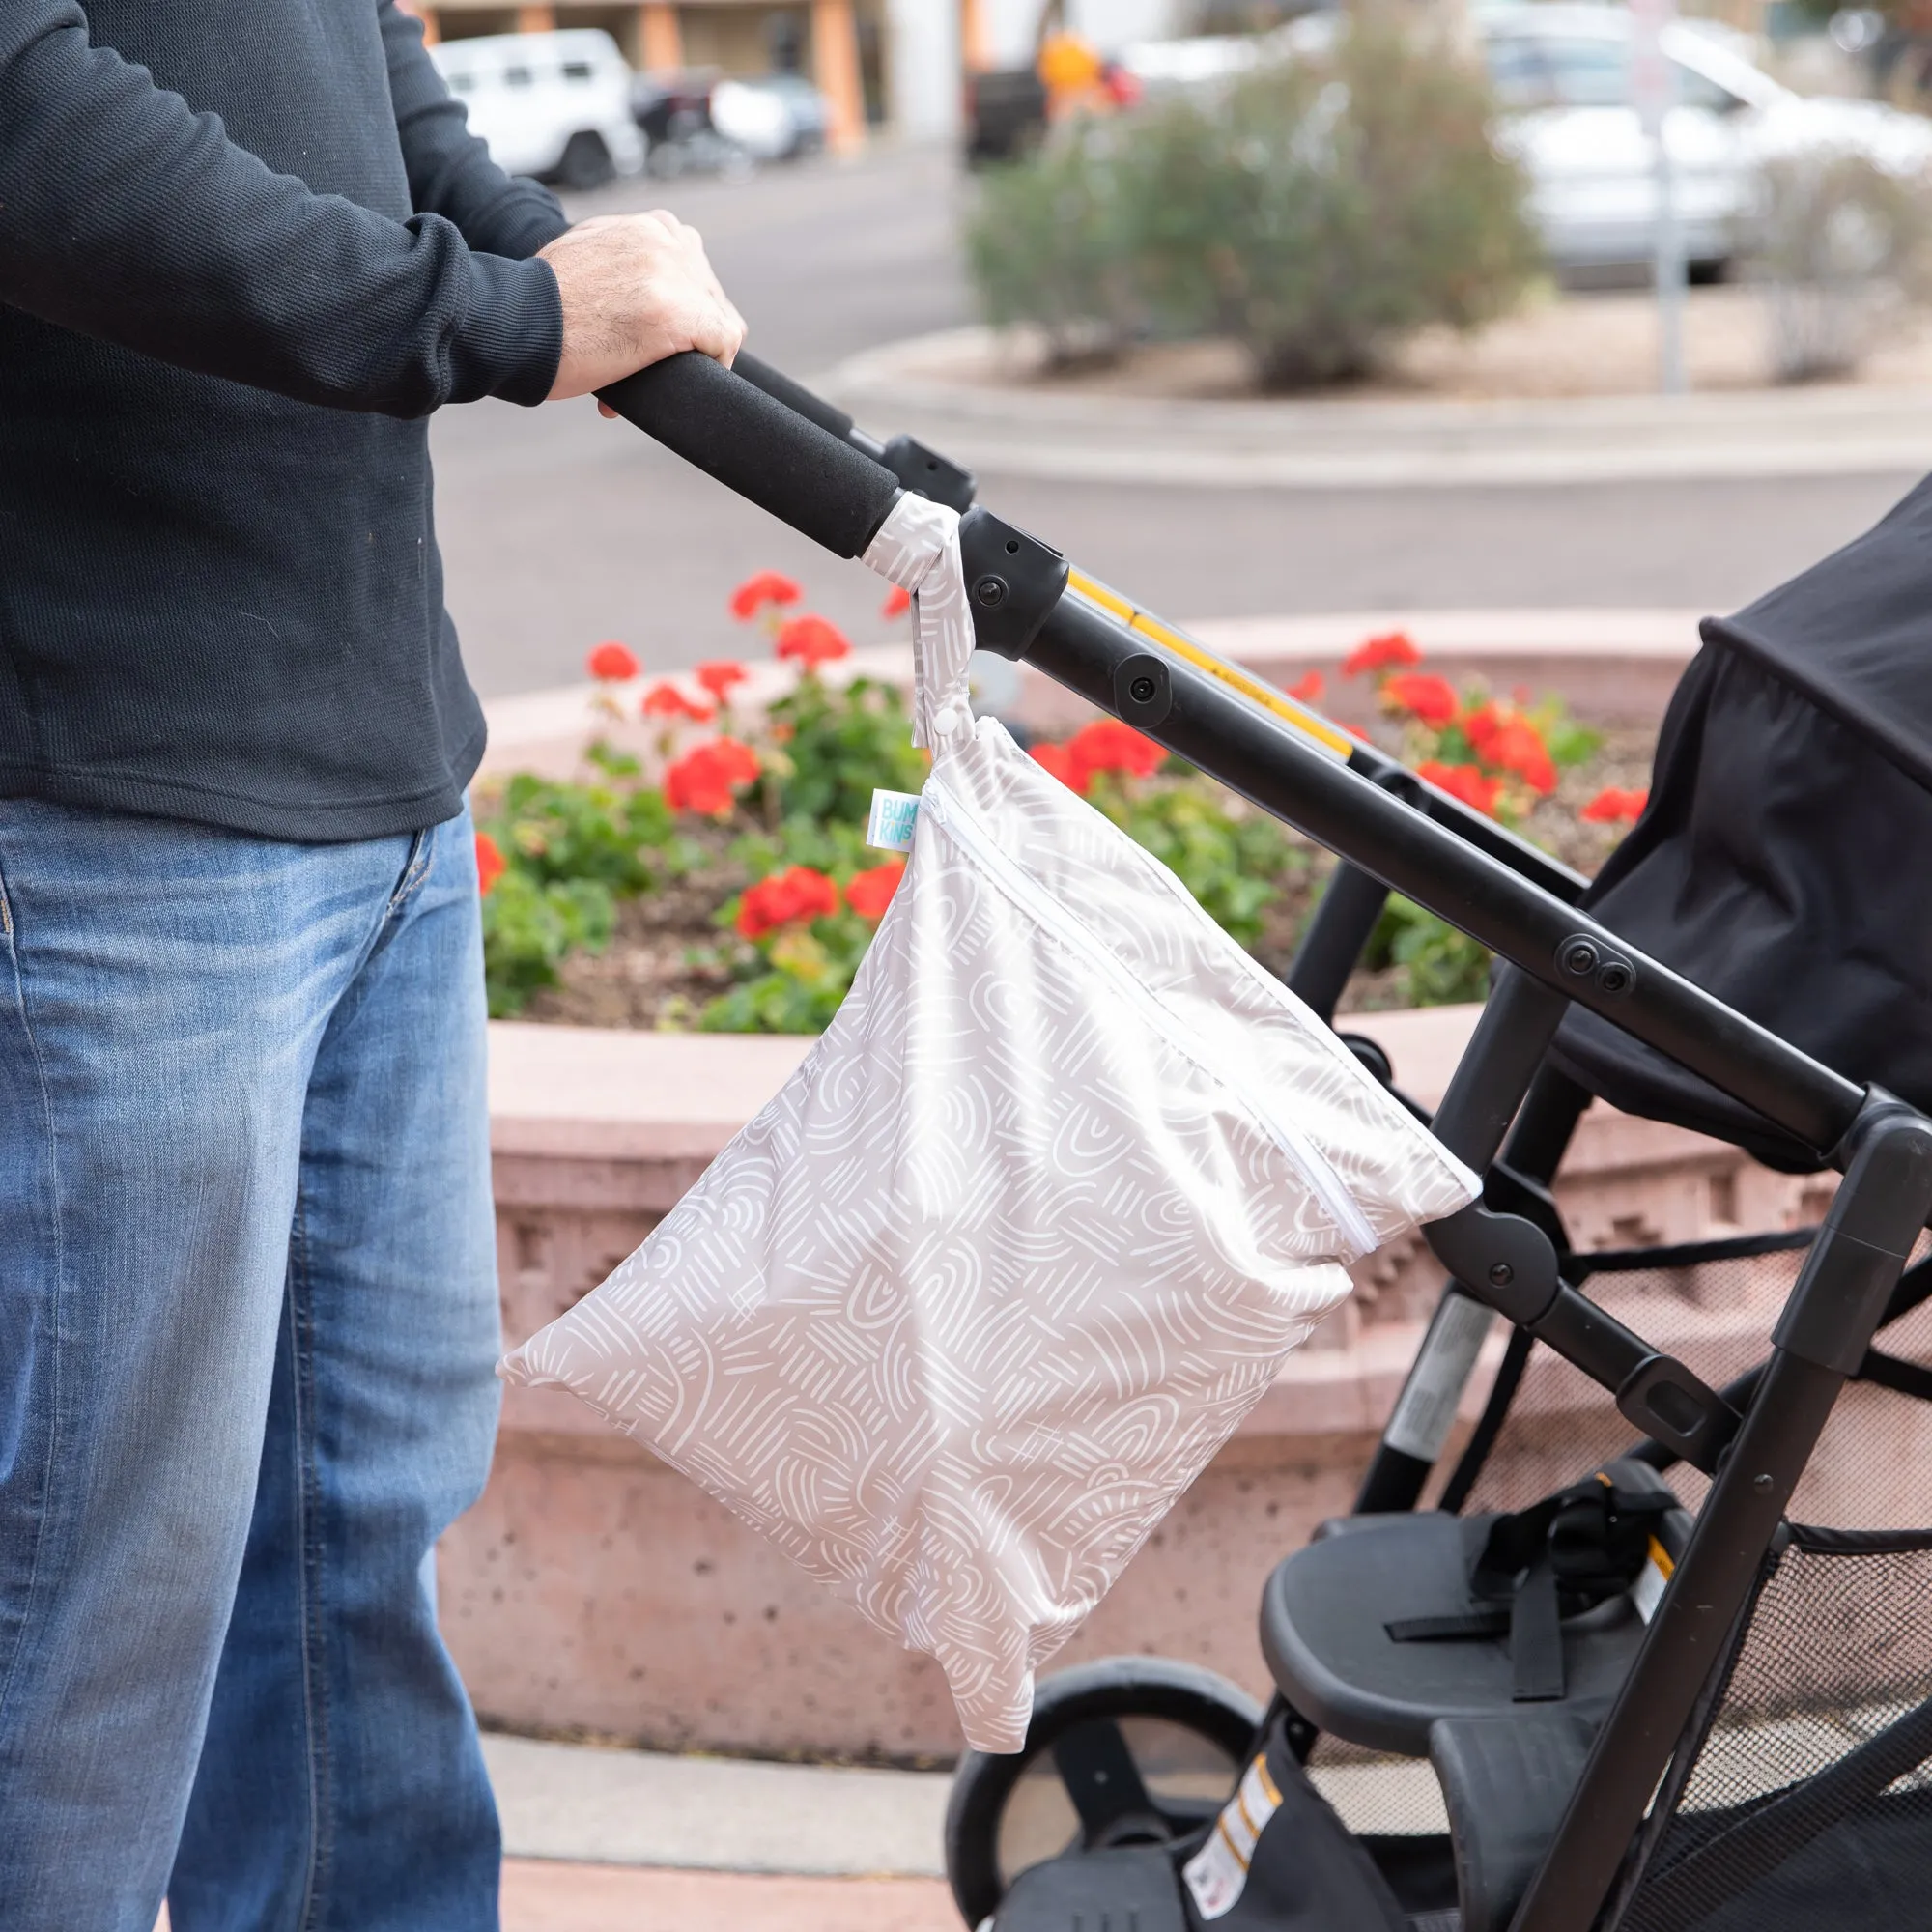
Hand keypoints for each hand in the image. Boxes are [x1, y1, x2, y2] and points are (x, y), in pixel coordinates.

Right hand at [539, 211, 745, 403]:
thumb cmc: (538, 303)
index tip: (653, 339)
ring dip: (692, 353)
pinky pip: (724, 342)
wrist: (512, 319)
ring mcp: (673, 275)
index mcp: (647, 226)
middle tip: (647, 362)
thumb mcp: (583, 254)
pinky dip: (709, 367)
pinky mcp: (678, 314)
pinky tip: (676, 382)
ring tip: (653, 373)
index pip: (694, 269)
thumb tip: (642, 295)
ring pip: (720, 321)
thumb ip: (620, 260)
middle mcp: (665, 241)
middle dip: (687, 334)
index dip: (679, 311)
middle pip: (710, 296)